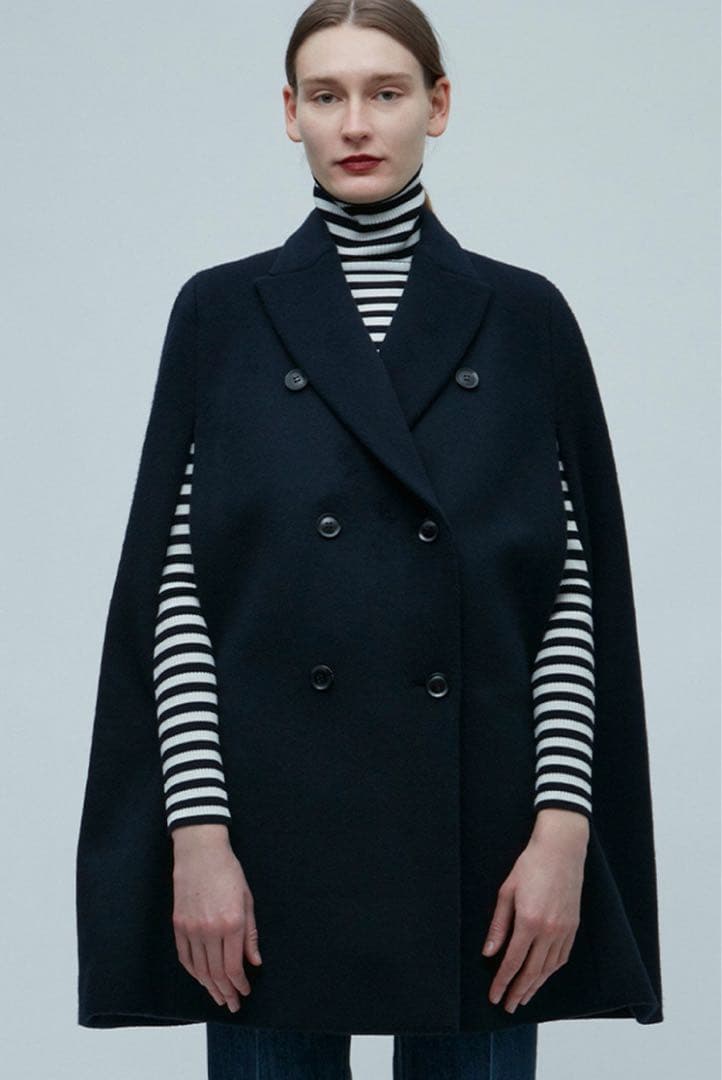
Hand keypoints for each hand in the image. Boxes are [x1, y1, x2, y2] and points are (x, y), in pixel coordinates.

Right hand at [171, 824, 261, 1011]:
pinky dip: (193, 972)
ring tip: (219, 997)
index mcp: (232, 922)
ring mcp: (191, 928)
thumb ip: (250, 934)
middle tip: (232, 1004)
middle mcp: (210, 929)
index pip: (233, 967)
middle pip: (216, 973)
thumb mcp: (247, 900)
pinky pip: (185, 957)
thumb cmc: (228, 872)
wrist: (200, 851)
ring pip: (199, 969)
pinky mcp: (178, 924)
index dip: (239, 984)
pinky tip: (201, 979)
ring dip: (210, 987)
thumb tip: (255, 962)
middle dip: (226, 992)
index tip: (245, 992)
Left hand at [482, 809, 588, 1012]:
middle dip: (519, 991)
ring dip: (535, 986)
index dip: (502, 982)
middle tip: (508, 1007)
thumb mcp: (507, 892)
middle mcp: (549, 931)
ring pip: (549, 968)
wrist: (561, 849)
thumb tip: (489, 953)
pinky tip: (543, 976)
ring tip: (524, 998)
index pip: (512, 962)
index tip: (495, 997)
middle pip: (532, 971)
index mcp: (529, 922)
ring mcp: (564, 930)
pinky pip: (562, 957)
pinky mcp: (573, 926)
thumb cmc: (529, 866)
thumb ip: (499, 926)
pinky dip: (551, 971)